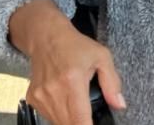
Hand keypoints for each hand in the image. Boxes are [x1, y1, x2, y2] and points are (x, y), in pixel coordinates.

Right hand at [12, 0, 125, 122]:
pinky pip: (49, 116)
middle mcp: (53, 90)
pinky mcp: (33, 98)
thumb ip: (112, 82)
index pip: (80, 119)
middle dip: (82, 123)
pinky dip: (59, 115)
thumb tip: (119, 104)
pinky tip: (65, 100)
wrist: (46, 36)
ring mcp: (41, 95)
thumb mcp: (102, 57)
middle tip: (89, 115)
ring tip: (78, 104)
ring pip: (58, 122)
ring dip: (71, 120)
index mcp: (72, 80)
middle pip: (69, 124)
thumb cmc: (75, 45)